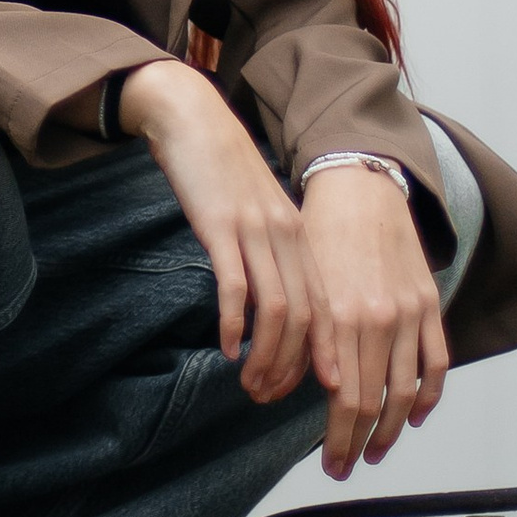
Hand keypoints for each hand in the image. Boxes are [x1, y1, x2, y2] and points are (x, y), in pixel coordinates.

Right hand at [116, 62, 320, 399]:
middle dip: (292, 367)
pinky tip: (226, 348)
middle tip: (269, 398)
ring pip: (276, 310)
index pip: (324, 309)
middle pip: (305, 318)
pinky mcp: (222, 227)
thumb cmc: (221, 170)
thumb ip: (270, 252)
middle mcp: (287, 237)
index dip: (319, 355)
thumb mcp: (258, 212)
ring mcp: (256, 232)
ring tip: (249, 384)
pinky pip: (236, 287)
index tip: (310, 390)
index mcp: (301, 236)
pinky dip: (234, 323)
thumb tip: (272, 302)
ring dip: (265, 356)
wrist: (193, 118)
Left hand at [298, 164, 445, 477]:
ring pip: (406, 392)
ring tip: (374, 451)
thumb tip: (308, 390)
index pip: (345, 400)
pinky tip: (412, 417)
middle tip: (345, 467)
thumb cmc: (321, 235)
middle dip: (358, 444)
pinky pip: (436, 363)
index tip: (332, 464)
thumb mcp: (305, 286)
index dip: (339, 440)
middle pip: (374, 403)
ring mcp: (409, 314)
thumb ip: (311, 337)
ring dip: (390, 431)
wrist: (360, 188)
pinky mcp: (429, 305)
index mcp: (341, 317)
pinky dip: (428, 397)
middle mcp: (378, 320)